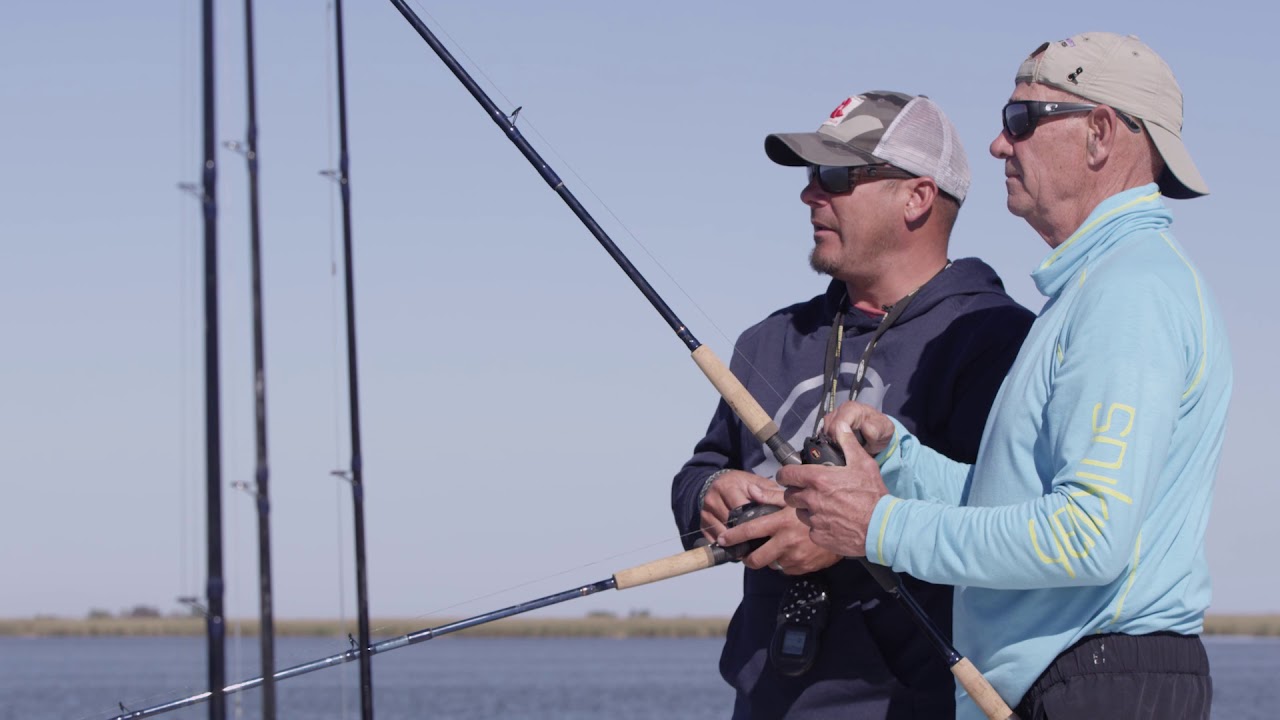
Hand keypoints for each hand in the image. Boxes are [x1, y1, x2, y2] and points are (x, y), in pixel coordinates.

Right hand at [699, 470, 778, 543]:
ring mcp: (705, 513)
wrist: (718, 483)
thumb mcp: (756, 482)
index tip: (765, 530)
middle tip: (760, 543)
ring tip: (750, 548)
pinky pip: (713, 540)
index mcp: (727, 487)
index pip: (740, 509)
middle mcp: (712, 499)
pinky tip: (737, 546)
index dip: (753, 521)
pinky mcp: (701, 524)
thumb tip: (782, 501)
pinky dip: (725, 546)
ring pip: (721, 534)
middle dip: (745, 534)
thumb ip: (769, 491)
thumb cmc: (741, 484)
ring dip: (735, 542)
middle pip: (730, 523)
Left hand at [712, 481, 839, 574]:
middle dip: (747, 559)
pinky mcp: (804, 568)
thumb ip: (771, 496)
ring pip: (772, 564)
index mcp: (780, 523)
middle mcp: (786, 542)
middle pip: (756, 559)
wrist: (846, 527)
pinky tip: (791, 552)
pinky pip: (787, 569)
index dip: (733, 537)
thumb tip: (751, 491)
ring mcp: (795, 557)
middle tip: (745, 555)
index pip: (749, 531)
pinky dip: (785, 562)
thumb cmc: (819, 509)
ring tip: (776, 547)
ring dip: (770, 558)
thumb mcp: (795, 499)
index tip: (722, 540)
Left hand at [772, 424, 889, 557]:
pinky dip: (818, 527)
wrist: (882, 527)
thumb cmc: (873, 494)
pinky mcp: (819, 537)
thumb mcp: (863, 463)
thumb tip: (840, 425)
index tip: (789, 476)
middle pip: (789, 495)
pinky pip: (812, 530)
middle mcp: (812, 500)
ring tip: (823, 507)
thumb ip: (848, 443)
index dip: (785, 475)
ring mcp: (814, 520)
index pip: (786, 475)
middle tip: (809, 491)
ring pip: (800, 513)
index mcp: (818, 479)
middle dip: (796, 492)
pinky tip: (832, 523)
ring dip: (807, 510)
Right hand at [822, 401, 894, 455]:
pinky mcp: (829, 424)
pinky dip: (829, 441)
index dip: (841, 438)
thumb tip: (864, 427)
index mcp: (852, 408)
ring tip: (843, 448)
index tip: (847, 449)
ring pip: (824, 431)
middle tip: (846, 450)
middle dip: (836, 441)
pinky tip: (838, 446)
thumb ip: (875, 430)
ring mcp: (833, 416)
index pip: (837, 424)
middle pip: (828, 428)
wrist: (879, 433)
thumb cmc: (881, 430)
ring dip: (832, 442)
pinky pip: (823, 434)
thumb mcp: (884, 430)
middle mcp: (840, 410)